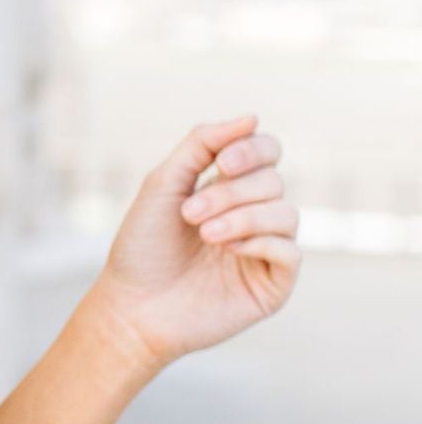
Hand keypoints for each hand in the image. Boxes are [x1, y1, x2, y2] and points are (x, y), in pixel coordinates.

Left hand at [88, 114, 300, 371]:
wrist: (132, 306)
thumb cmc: (142, 247)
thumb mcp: (164, 183)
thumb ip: (202, 144)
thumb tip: (252, 117)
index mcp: (229, 188)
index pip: (267, 152)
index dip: (253, 149)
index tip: (222, 162)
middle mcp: (252, 216)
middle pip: (273, 181)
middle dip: (230, 192)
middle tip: (189, 214)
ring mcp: (265, 250)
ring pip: (286, 213)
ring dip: (242, 217)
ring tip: (205, 235)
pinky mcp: (273, 285)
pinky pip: (290, 252)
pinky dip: (260, 243)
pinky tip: (228, 251)